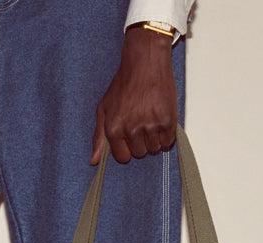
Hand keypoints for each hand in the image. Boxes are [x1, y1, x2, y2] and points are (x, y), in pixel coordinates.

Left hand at [91, 26, 178, 164]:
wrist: (145, 61)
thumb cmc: (124, 84)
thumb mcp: (104, 109)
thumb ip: (99, 137)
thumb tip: (94, 162)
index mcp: (114, 128)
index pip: (123, 157)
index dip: (127, 148)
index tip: (129, 135)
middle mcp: (131, 129)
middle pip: (140, 153)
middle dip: (141, 141)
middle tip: (141, 120)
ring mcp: (150, 126)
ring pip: (154, 149)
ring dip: (154, 138)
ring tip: (151, 117)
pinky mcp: (167, 121)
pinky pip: (168, 141)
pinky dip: (166, 134)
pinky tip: (160, 118)